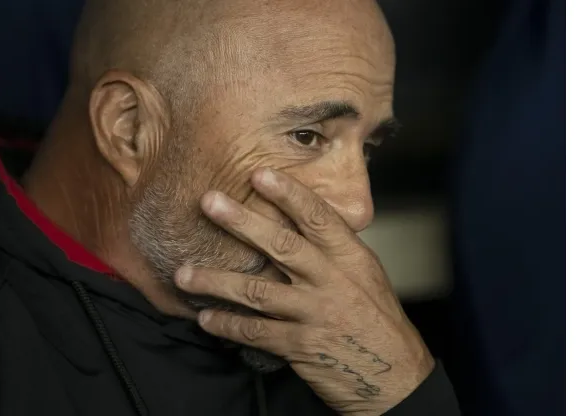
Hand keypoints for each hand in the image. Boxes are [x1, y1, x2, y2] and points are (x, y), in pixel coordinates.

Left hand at [174, 168, 434, 414]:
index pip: (318, 218)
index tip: (260, 174)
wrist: (397, 378)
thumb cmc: (379, 323)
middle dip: (241, 222)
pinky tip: (206, 318)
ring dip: (216, 281)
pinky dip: (228, 324)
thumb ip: (336, 252)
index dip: (288, 194)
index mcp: (351, 259)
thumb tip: (301, 225)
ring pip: (257, 291)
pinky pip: (256, 331)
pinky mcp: (301, 346)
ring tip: (183, 273)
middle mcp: (332, 281)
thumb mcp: (367, 277)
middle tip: (209, 202)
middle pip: (281, 245)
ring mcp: (314, 314)